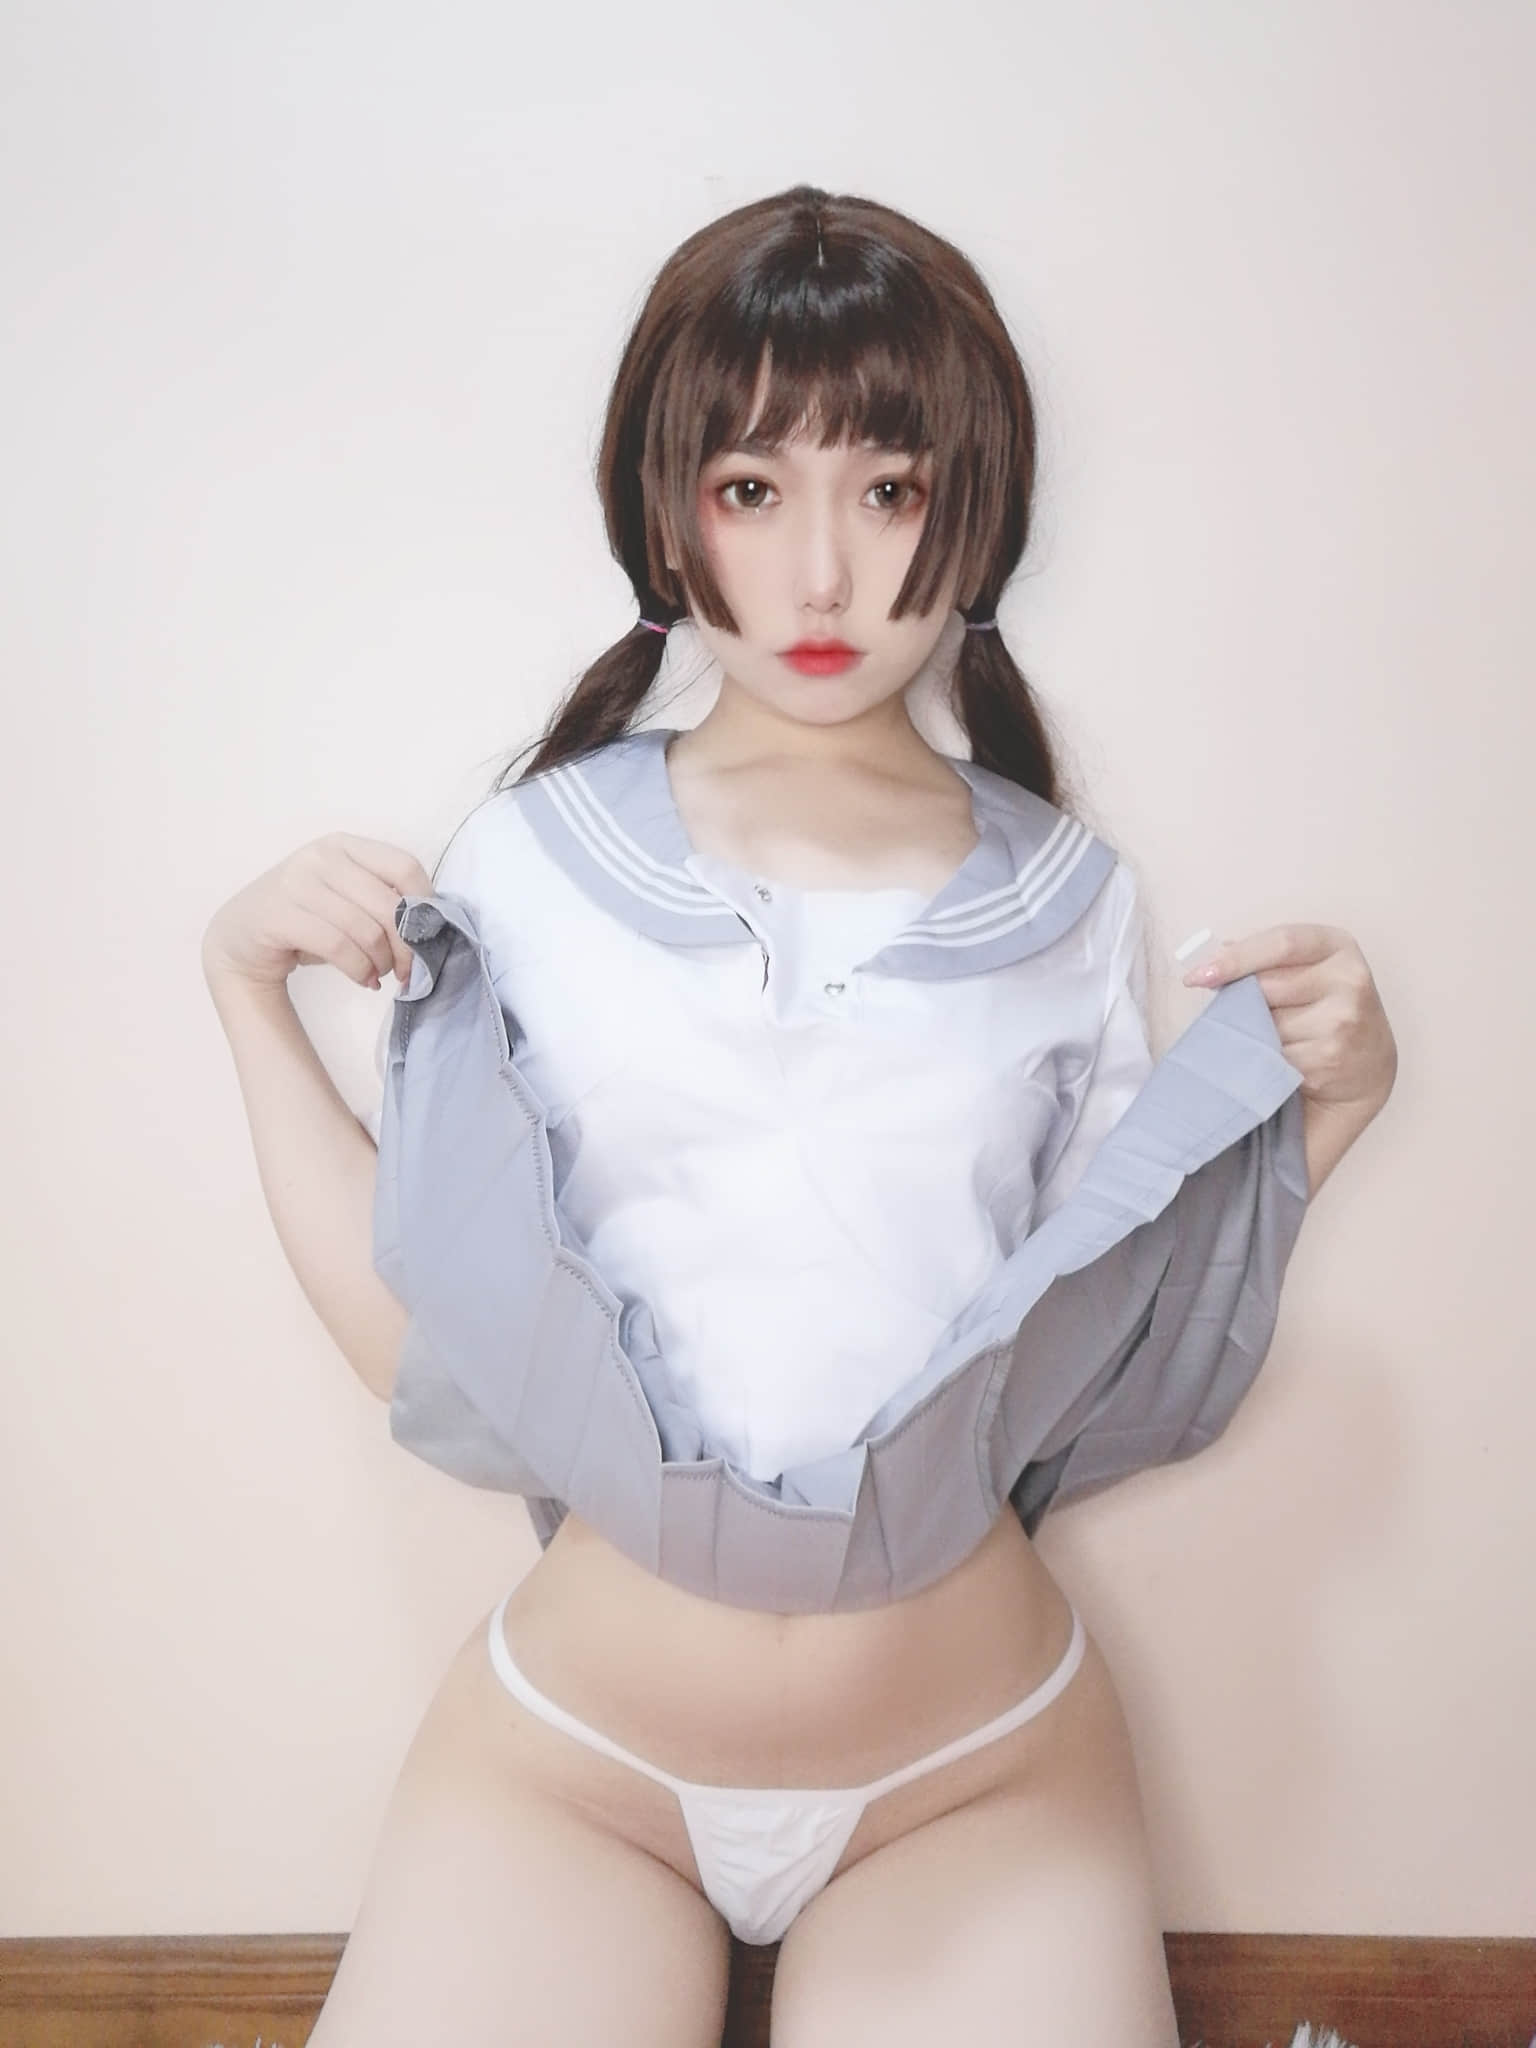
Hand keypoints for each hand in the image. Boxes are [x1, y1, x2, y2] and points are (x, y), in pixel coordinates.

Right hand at [201, 832, 433, 995]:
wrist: (240, 939)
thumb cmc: (305, 922)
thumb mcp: (348, 902)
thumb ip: (382, 903)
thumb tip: (430, 933)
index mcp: (345, 846)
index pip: (405, 867)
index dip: (425, 906)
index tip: (427, 938)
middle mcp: (321, 856)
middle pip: (389, 904)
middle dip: (406, 947)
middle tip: (406, 972)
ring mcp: (297, 881)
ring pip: (365, 929)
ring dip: (381, 962)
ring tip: (379, 975)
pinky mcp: (279, 914)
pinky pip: (338, 946)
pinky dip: (358, 970)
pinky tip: (363, 980)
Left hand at [1183, 923, 1396, 1121]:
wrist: (1368, 1068)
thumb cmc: (1325, 1010)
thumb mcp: (1309, 971)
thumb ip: (1269, 959)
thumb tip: (1218, 953)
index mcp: (1338, 946)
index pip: (1282, 942)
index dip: (1236, 958)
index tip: (1197, 976)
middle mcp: (1349, 979)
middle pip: (1267, 986)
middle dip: (1239, 1001)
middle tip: (1232, 1013)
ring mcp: (1342, 1020)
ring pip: (1267, 1024)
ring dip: (1253, 1033)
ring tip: (1270, 1038)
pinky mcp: (1330, 1057)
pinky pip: (1274, 1055)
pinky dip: (1265, 1059)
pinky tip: (1279, 1060)